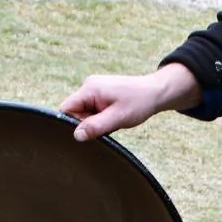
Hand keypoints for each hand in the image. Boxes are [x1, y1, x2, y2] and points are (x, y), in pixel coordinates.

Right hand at [59, 64, 201, 140]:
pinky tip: (114, 118)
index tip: (88, 132)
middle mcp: (88, 86)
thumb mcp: (117, 118)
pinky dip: (101, 118)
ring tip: (114, 121)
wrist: (156, 92)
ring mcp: (94, 90)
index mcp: (89, 89)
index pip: (66, 108)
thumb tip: (76, 136)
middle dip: (87, 124)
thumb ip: (95, 127)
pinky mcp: (100, 95)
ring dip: (96, 122)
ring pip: (84, 113)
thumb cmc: (139, 103)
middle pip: (74, 112)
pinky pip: (92, 111)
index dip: (72, 123)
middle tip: (108, 126)